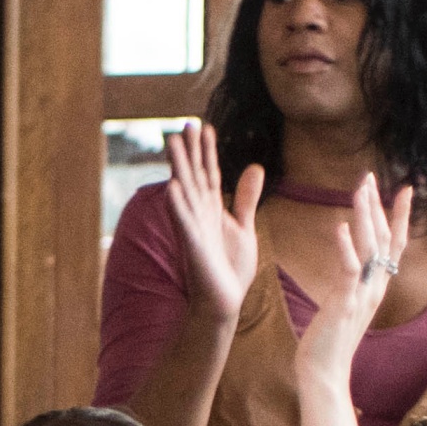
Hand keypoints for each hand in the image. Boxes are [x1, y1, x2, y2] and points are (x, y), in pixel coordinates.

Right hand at [157, 122, 265, 326]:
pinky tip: (172, 188)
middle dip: (190, 150)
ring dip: (178, 167)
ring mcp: (194, 230)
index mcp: (211, 209)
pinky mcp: (193, 247)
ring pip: (185, 192)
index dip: (207, 150)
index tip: (205, 126)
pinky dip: (177, 206)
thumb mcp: (244, 226)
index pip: (208, 173)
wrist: (223, 302)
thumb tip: (255, 167)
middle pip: (194, 175)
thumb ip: (245, 198)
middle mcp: (199, 215)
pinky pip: (184, 223)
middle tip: (186, 123)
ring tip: (171, 142)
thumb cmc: (230, 267)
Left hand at [293, 181, 406, 367]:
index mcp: (376, 287)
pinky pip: (349, 270)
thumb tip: (350, 272)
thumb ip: (351, 288)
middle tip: (370, 176)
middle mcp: (375, 288)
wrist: (324, 375)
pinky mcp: (345, 303)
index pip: (393, 244)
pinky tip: (339, 226)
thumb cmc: (328, 345)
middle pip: (383, 238)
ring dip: (365, 216)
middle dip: (378, 205)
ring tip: (360, 189)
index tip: (404, 189)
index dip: (399, 216)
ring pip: (370, 247)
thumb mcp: (344, 309)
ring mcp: (363, 295)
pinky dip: (345, 247)